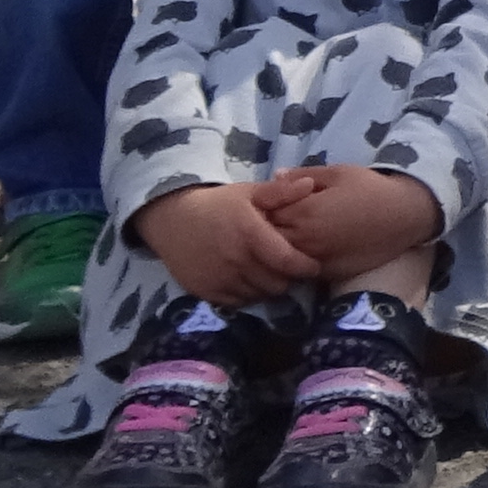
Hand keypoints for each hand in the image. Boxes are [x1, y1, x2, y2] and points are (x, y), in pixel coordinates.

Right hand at [136, 180, 314, 309]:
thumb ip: (281, 192)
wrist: (173, 219)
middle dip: (288, 278)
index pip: (288, 262)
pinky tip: (248, 279)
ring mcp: (221, 279)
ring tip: (268, 273)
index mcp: (251, 234)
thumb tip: (311, 185)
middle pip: (277, 284)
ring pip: (259, 295)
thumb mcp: (249, 192)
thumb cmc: (218, 205)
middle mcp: (236, 261)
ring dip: (268, 287)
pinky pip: (238, 302)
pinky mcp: (207, 292)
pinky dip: (248, 294)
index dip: (306, 267)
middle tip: (288, 269)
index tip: (313, 266)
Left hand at [259, 162, 443, 274]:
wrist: (403, 216)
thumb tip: (275, 177)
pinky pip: (299, 272)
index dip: (263, 207)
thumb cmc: (370, 189)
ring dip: (277, 250)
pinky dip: (294, 264)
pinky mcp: (328, 274)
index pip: (264, 214)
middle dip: (264, 230)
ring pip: (280, 261)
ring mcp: (315, 260)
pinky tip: (302, 252)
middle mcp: (305, 240)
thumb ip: (302, 175)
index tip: (266, 202)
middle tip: (271, 220)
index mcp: (304, 212)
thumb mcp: (337, 172)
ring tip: (283, 237)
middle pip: (267, 241)